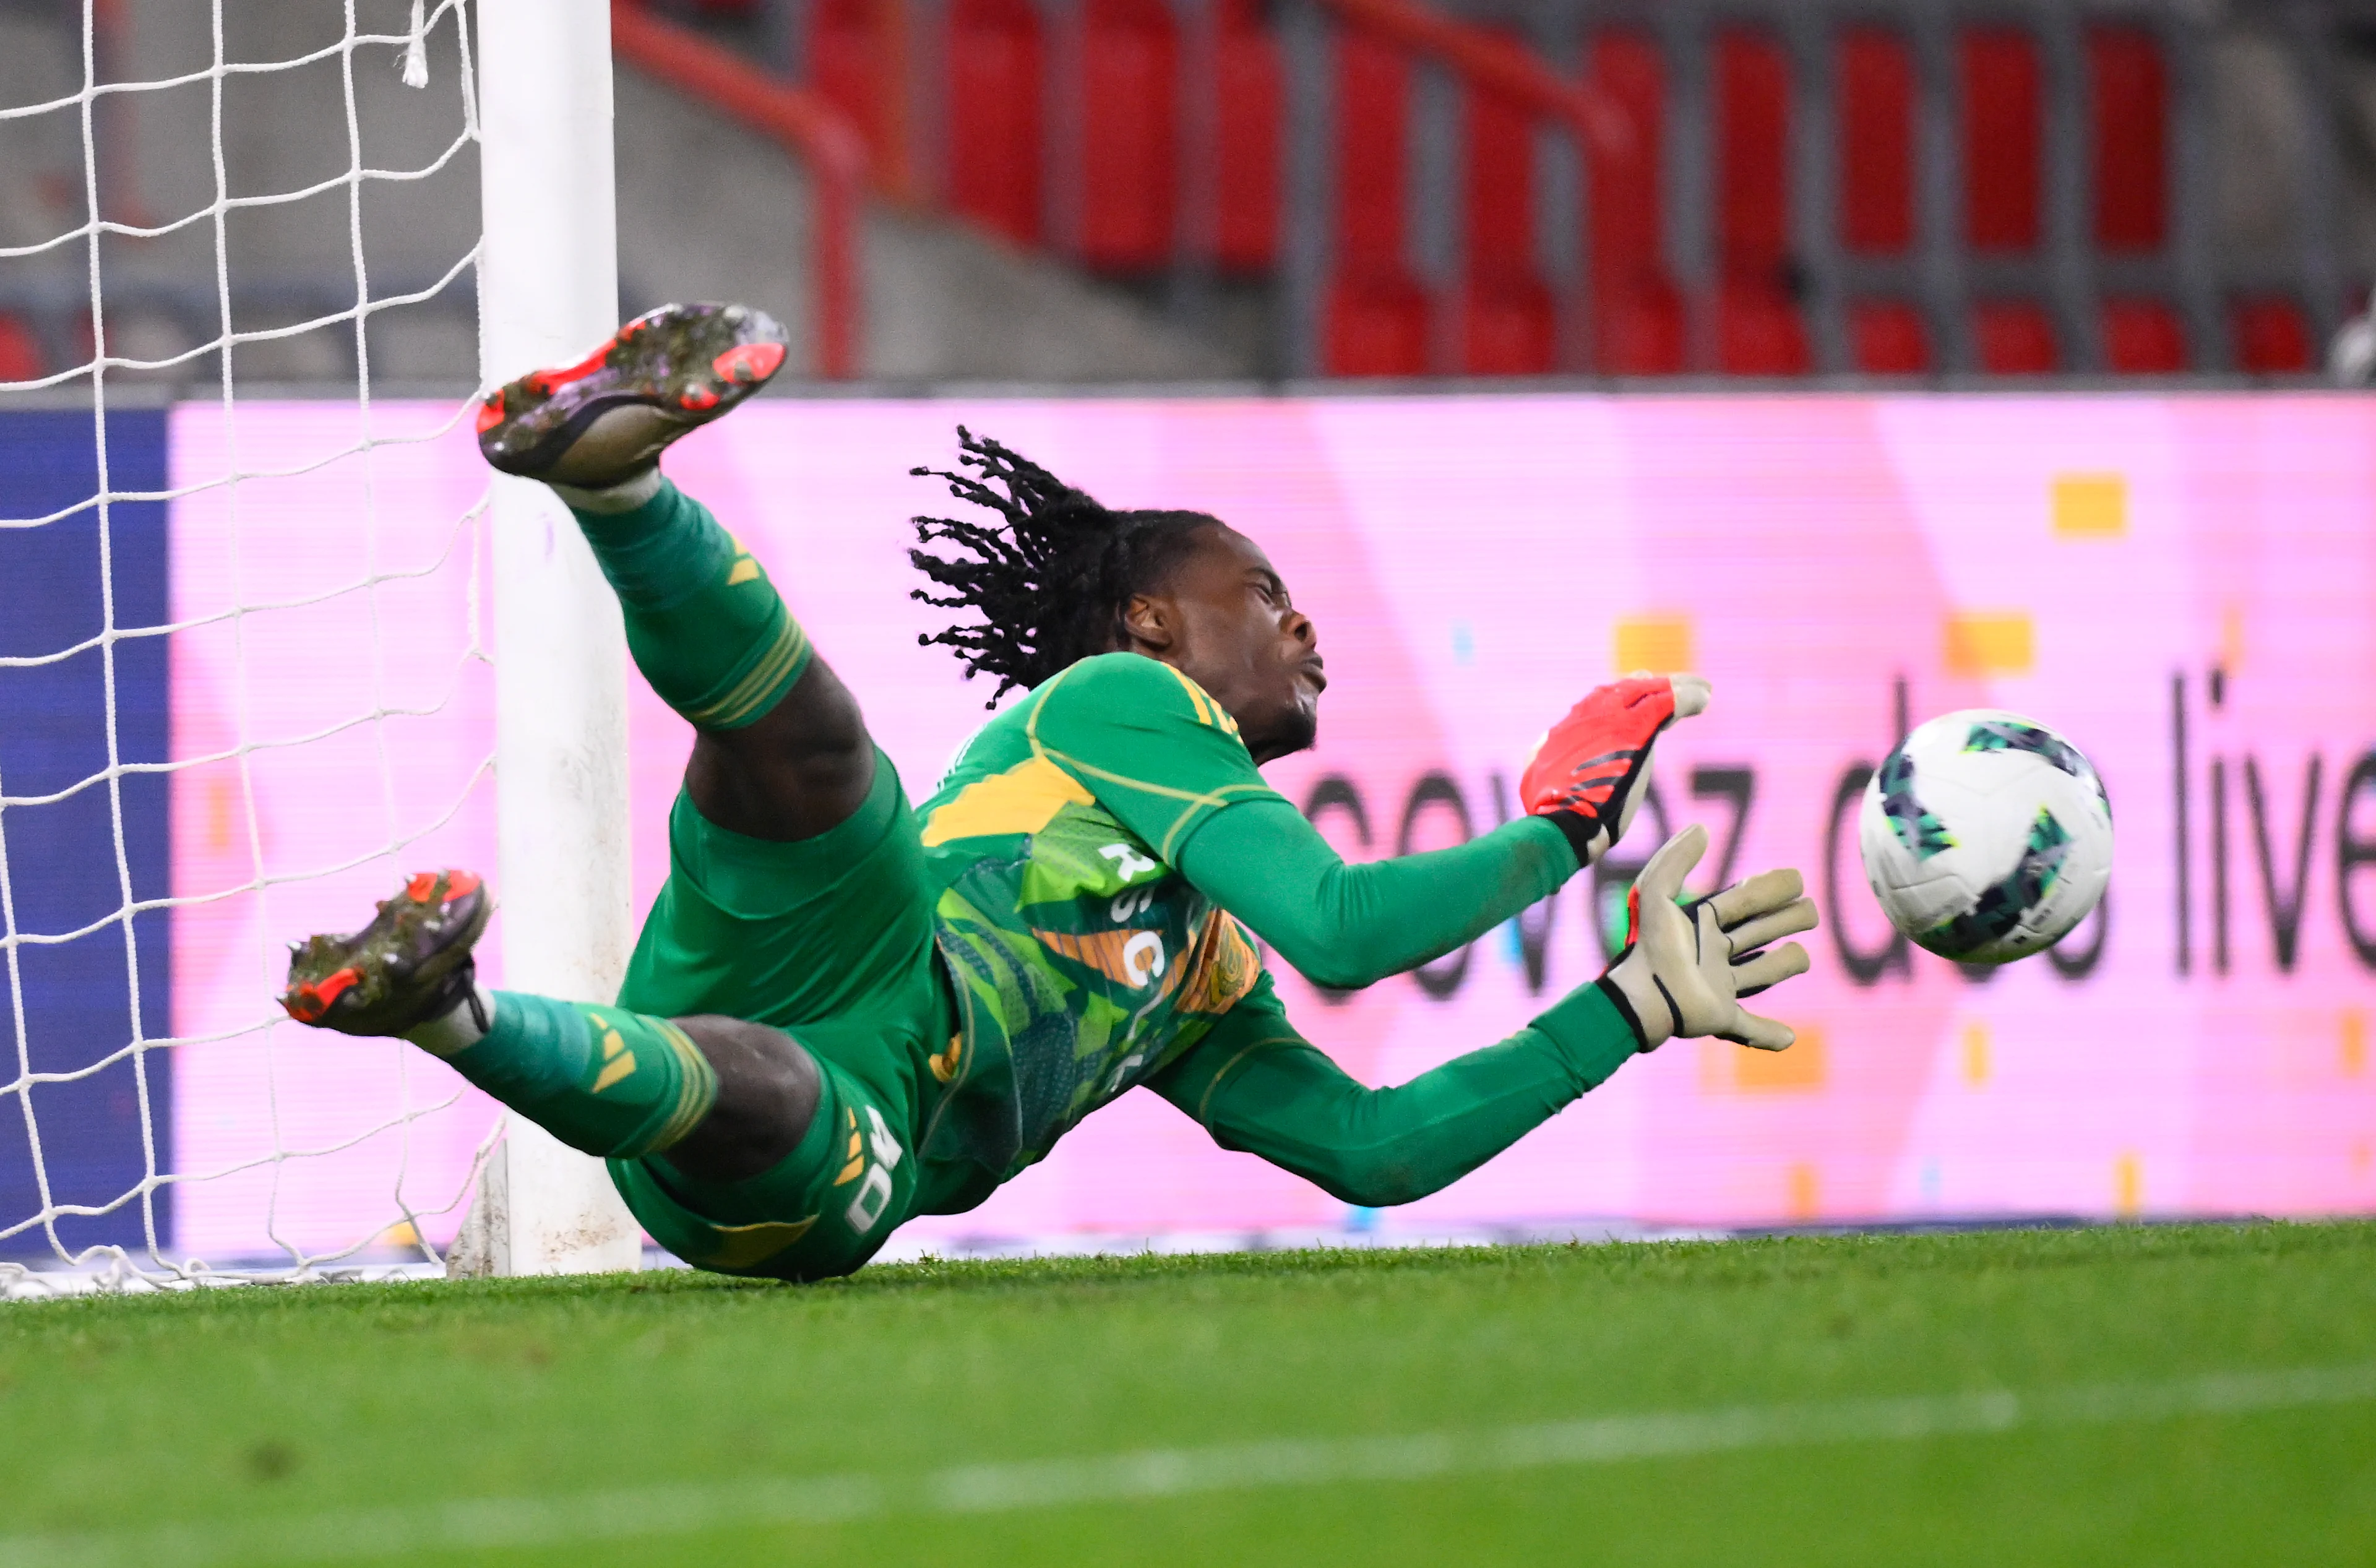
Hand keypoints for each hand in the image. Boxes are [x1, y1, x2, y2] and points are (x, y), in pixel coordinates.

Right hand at [1520, 674, 1709, 865]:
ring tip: (1700, 688)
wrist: (1562, 820)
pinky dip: (1688, 697)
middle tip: (1679, 684)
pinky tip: (1704, 697)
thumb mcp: (1536, 774)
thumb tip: (1545, 741)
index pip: (1603, 700)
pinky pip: (1668, 702)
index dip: (1626, 694)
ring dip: (1676, 686)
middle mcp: (1589, 714)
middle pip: (1627, 688)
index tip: (1643, 690)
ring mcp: (1612, 718)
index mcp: (1569, 726)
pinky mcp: (1636, 728)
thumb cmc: (1548, 809)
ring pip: (1649, 690)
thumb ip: (1544, 753)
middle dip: (1654, 684)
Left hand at [1597, 823, 1817, 1051]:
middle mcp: (1713, 953)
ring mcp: (1718, 986)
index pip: (1746, 901)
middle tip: (1809, 913)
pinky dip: (1769, 1035)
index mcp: (1703, 924)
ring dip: (1784, 964)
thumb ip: (1675, 859)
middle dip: (1787, 919)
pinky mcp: (1721, 1018)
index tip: (1797, 879)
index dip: (1772, 888)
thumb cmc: (1650, 946)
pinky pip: (1750, 1029)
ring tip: (1798, 956)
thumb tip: (1702, 828)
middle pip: (1761, 931)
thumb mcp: (1655, 894)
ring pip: (1763, 973)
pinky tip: (1788, 1039)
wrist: (1641, 999)